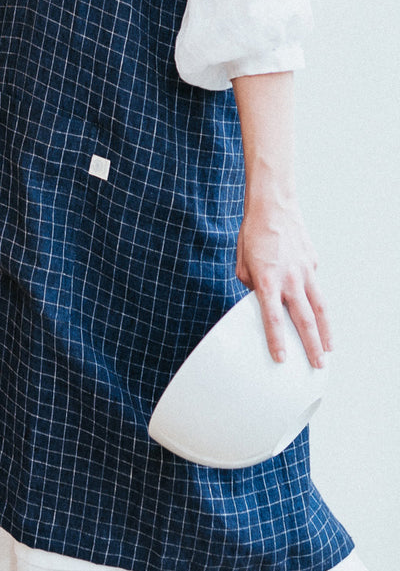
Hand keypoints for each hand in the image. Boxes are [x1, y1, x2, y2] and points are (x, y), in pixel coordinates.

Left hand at [235, 195, 331, 368]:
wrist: (274, 205)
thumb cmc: (254, 232)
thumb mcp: (242, 262)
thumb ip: (250, 284)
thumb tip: (257, 299)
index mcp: (267, 279)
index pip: (273, 317)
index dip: (277, 340)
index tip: (281, 359)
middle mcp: (289, 278)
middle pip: (304, 319)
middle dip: (311, 345)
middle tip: (316, 365)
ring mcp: (305, 270)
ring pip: (319, 307)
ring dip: (325, 332)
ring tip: (328, 350)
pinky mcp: (313, 263)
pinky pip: (315, 287)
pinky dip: (316, 302)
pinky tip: (316, 313)